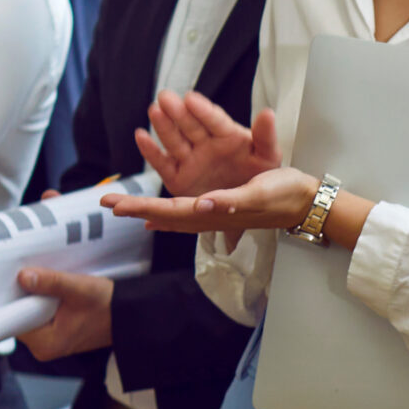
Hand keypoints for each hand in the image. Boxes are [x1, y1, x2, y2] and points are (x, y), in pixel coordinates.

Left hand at [14, 267, 114, 359]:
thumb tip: (24, 277)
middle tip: (45, 283)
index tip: (23, 283)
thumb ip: (50, 282)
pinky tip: (60, 296)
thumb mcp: (79, 289)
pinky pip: (41, 316)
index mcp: (45, 344)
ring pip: (31, 315)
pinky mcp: (56, 334)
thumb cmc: (109, 307)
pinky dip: (47, 303)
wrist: (130, 314)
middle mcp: (44, 348)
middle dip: (29, 298)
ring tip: (58, 290)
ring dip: (39, 299)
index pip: (14, 321)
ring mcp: (50, 342)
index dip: (17, 299)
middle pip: (21, 317)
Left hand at [101, 165, 320, 248]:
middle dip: (135, 207)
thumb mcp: (258, 193)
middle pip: (163, 213)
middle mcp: (207, 213)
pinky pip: (183, 204)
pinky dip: (164, 204)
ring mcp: (211, 210)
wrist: (302, 201)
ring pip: (170, 208)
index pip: (169, 210)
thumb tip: (203, 204)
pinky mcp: (217, 203)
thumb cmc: (282, 195)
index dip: (141, 206)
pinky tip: (152, 215)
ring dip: (145, 204)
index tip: (115, 205)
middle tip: (106, 201)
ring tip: (120, 201)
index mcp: (213, 211)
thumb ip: (231, 201)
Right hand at [133, 91, 278, 198]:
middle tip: (165, 97)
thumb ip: (265, 136)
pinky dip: (151, 151)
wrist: (249, 204)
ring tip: (155, 111)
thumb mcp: (269, 157)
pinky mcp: (178, 178)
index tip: (191, 98)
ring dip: (164, 126)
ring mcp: (191, 160)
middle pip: (190, 125)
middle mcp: (206, 145)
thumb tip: (268, 113)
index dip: (203, 110)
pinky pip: (162, 163)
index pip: (214, 120)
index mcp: (228, 136)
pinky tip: (141, 136)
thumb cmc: (261, 175)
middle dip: (178, 111)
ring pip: (175, 140)